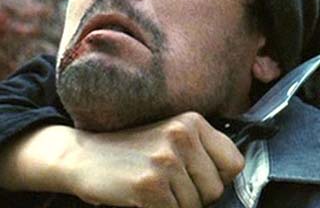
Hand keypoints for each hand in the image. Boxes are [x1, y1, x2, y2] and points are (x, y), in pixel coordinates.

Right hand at [64, 111, 243, 206]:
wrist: (84, 156)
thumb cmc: (133, 150)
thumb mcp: (172, 136)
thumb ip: (202, 150)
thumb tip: (229, 178)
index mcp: (193, 122)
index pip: (234, 162)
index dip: (220, 178)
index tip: (201, 179)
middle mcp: (182, 136)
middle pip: (216, 188)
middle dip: (197, 197)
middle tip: (171, 187)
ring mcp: (166, 159)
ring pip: (195, 205)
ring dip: (177, 205)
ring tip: (156, 189)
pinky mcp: (149, 184)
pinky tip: (144, 197)